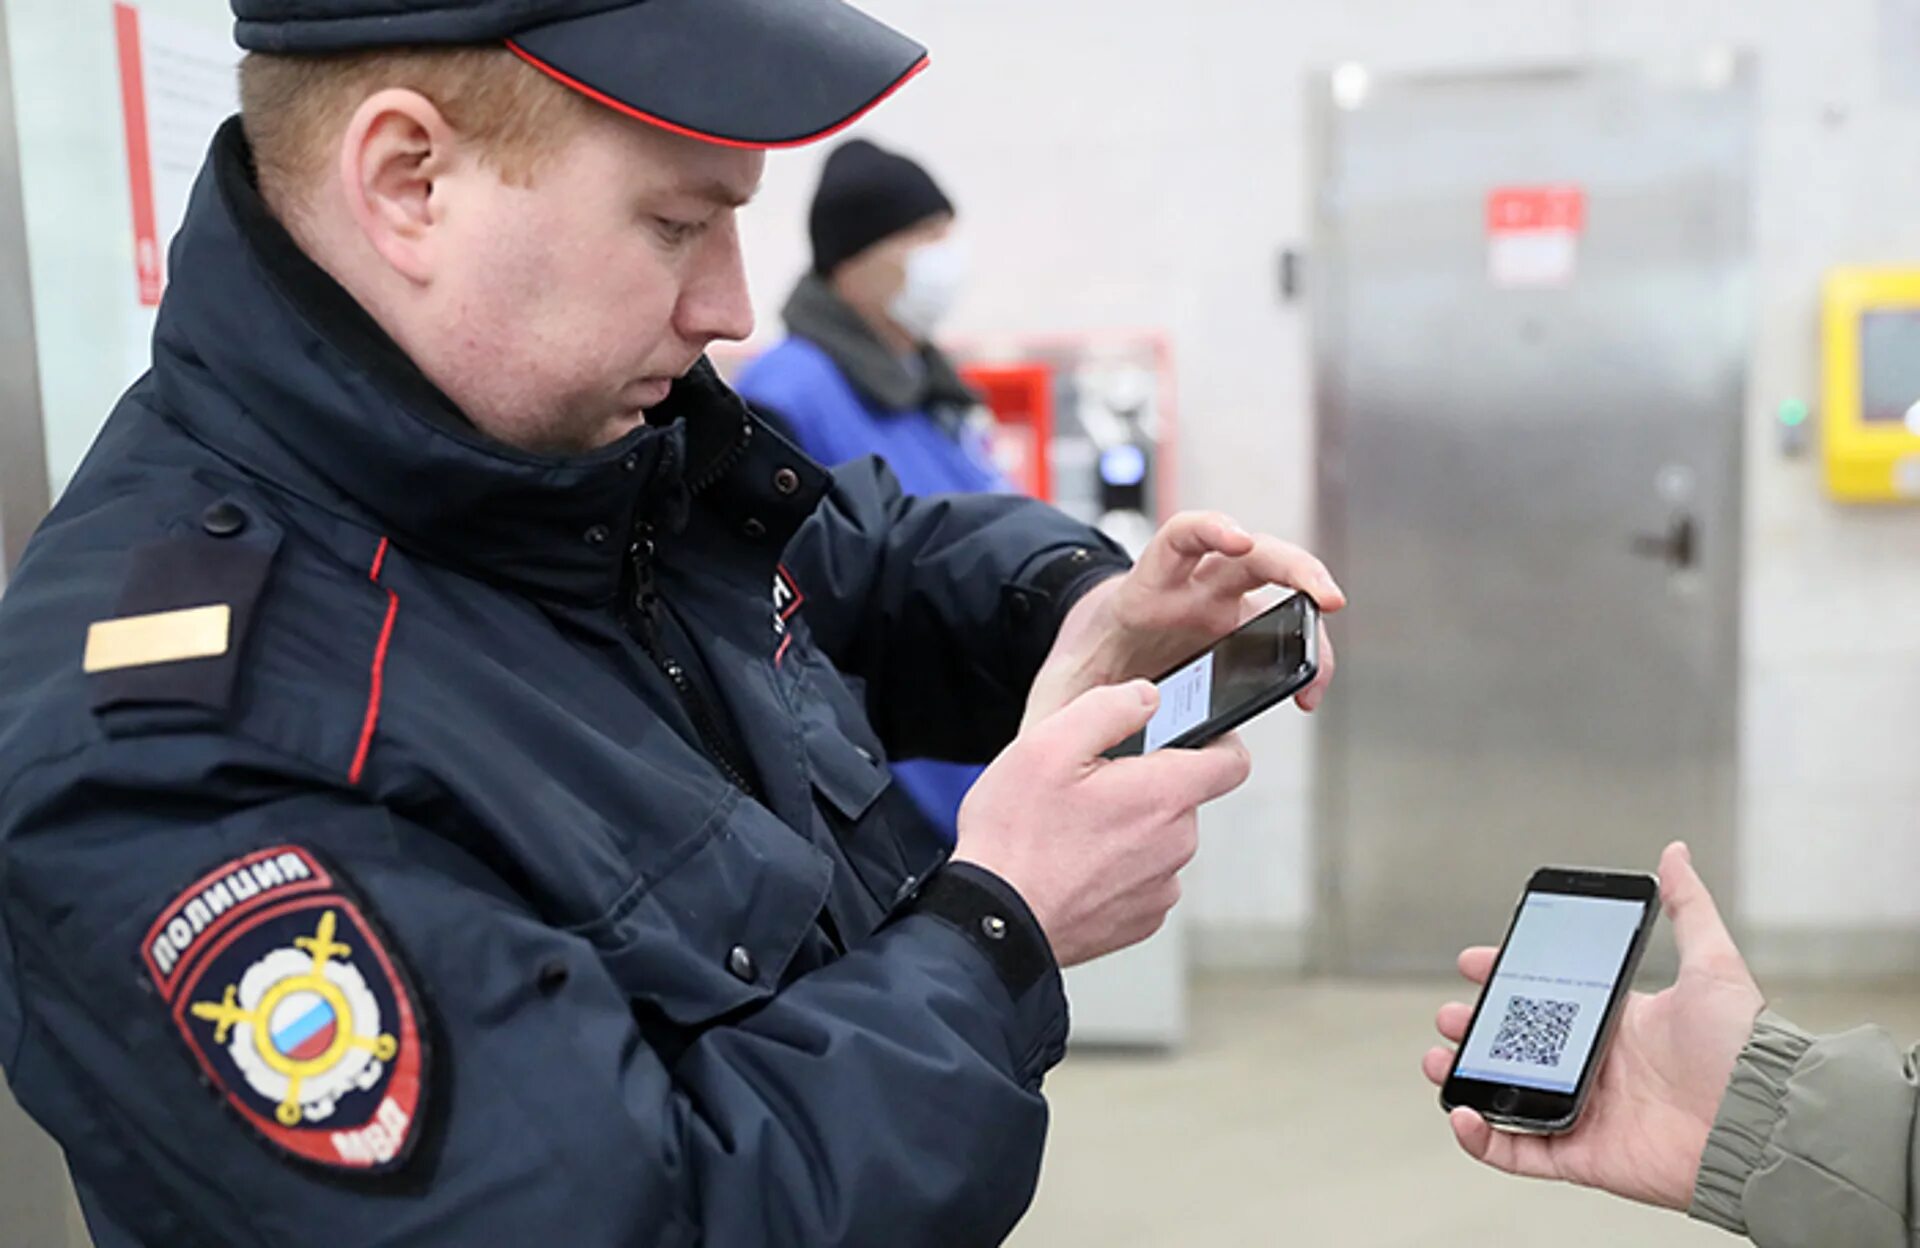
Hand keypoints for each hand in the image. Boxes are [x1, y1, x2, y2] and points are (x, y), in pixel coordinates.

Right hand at [954, 680, 1251, 966]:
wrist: (994, 922)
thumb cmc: (1014, 835)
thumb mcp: (1048, 744)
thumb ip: (1110, 707)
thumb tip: (1148, 697)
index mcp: (1164, 795)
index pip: (1232, 761)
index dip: (1217, 739)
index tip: (1187, 735)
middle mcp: (1175, 844)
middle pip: (1182, 799)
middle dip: (1144, 786)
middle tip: (1087, 789)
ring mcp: (1160, 888)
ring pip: (1159, 839)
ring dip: (1128, 829)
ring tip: (1071, 832)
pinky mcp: (1141, 920)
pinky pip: (1142, 878)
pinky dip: (1116, 869)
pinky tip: (1072, 866)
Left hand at [1026, 512, 1345, 728]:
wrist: (1099, 661)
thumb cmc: (1084, 665)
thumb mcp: (1061, 689)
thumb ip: (1054, 713)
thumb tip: (1034, 752)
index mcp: (1148, 587)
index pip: (1181, 538)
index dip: (1210, 529)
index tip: (1237, 538)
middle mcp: (1194, 588)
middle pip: (1252, 555)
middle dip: (1293, 567)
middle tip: (1326, 599)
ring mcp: (1222, 609)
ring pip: (1278, 593)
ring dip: (1310, 616)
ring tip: (1319, 668)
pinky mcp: (1240, 635)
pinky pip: (1281, 635)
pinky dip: (1301, 657)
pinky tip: (1305, 693)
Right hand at [1420, 843, 1765, 1210]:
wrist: (1763, 1121)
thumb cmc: (1744, 1050)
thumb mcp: (1712, 965)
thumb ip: (1688, 909)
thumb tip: (1675, 854)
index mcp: (1618, 1024)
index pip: (1546, 999)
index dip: (1504, 979)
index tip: (1473, 962)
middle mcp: (1598, 1068)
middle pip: (1516, 1046)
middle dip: (1474, 1027)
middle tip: (1451, 1015)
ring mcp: (1587, 1112)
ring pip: (1506, 1095)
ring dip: (1465, 1077)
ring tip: (1440, 1058)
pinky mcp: (1582, 1154)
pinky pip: (1518, 1151)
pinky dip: (1482, 1138)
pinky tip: (1461, 1110)